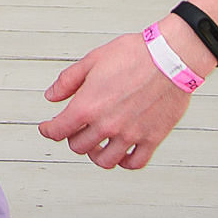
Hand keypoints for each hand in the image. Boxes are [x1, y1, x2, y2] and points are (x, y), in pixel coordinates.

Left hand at [38, 22, 203, 169]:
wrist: (170, 57)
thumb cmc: (134, 54)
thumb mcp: (92, 60)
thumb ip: (68, 81)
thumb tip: (51, 96)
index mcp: (88, 106)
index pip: (58, 131)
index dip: (48, 130)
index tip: (48, 128)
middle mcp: (107, 125)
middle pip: (79, 147)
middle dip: (73, 138)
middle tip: (76, 130)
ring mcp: (130, 135)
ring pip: (104, 160)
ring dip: (96, 154)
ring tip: (98, 144)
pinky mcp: (152, 138)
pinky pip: (134, 163)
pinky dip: (124, 162)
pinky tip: (121, 153)